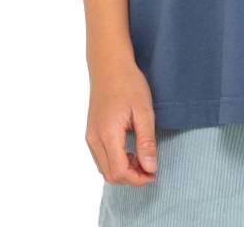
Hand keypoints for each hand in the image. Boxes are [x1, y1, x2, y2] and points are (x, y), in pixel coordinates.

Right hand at [86, 57, 157, 185]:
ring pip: (104, 168)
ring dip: (123, 170)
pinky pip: (100, 158)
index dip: (137, 179)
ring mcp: (90, 136)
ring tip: (142, 158)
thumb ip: (146, 141)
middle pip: (110, 175)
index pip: (119, 171)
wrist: (109, 65)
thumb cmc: (129, 83)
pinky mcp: (90, 132)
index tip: (154, 174)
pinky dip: (115, 162)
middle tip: (150, 168)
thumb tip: (150, 168)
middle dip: (131, 178)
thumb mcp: (144, 111)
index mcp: (107, 134)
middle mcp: (94, 139)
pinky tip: (130, 151)